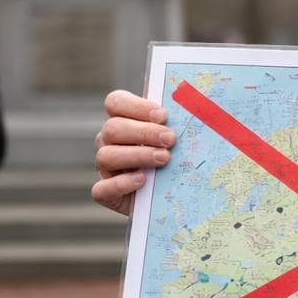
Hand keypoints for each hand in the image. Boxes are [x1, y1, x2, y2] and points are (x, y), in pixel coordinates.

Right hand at [91, 89, 174, 215]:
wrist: (173, 195)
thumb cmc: (177, 158)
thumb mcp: (180, 137)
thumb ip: (180, 120)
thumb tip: (196, 104)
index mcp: (123, 120)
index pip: (115, 102)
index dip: (136, 106)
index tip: (163, 116)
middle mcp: (109, 141)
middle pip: (113, 128)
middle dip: (144, 132)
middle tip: (170, 139)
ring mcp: (106, 168)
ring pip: (106, 156)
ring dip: (137, 155)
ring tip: (164, 159)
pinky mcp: (106, 194)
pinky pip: (102, 189)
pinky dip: (121, 184)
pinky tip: (142, 180)